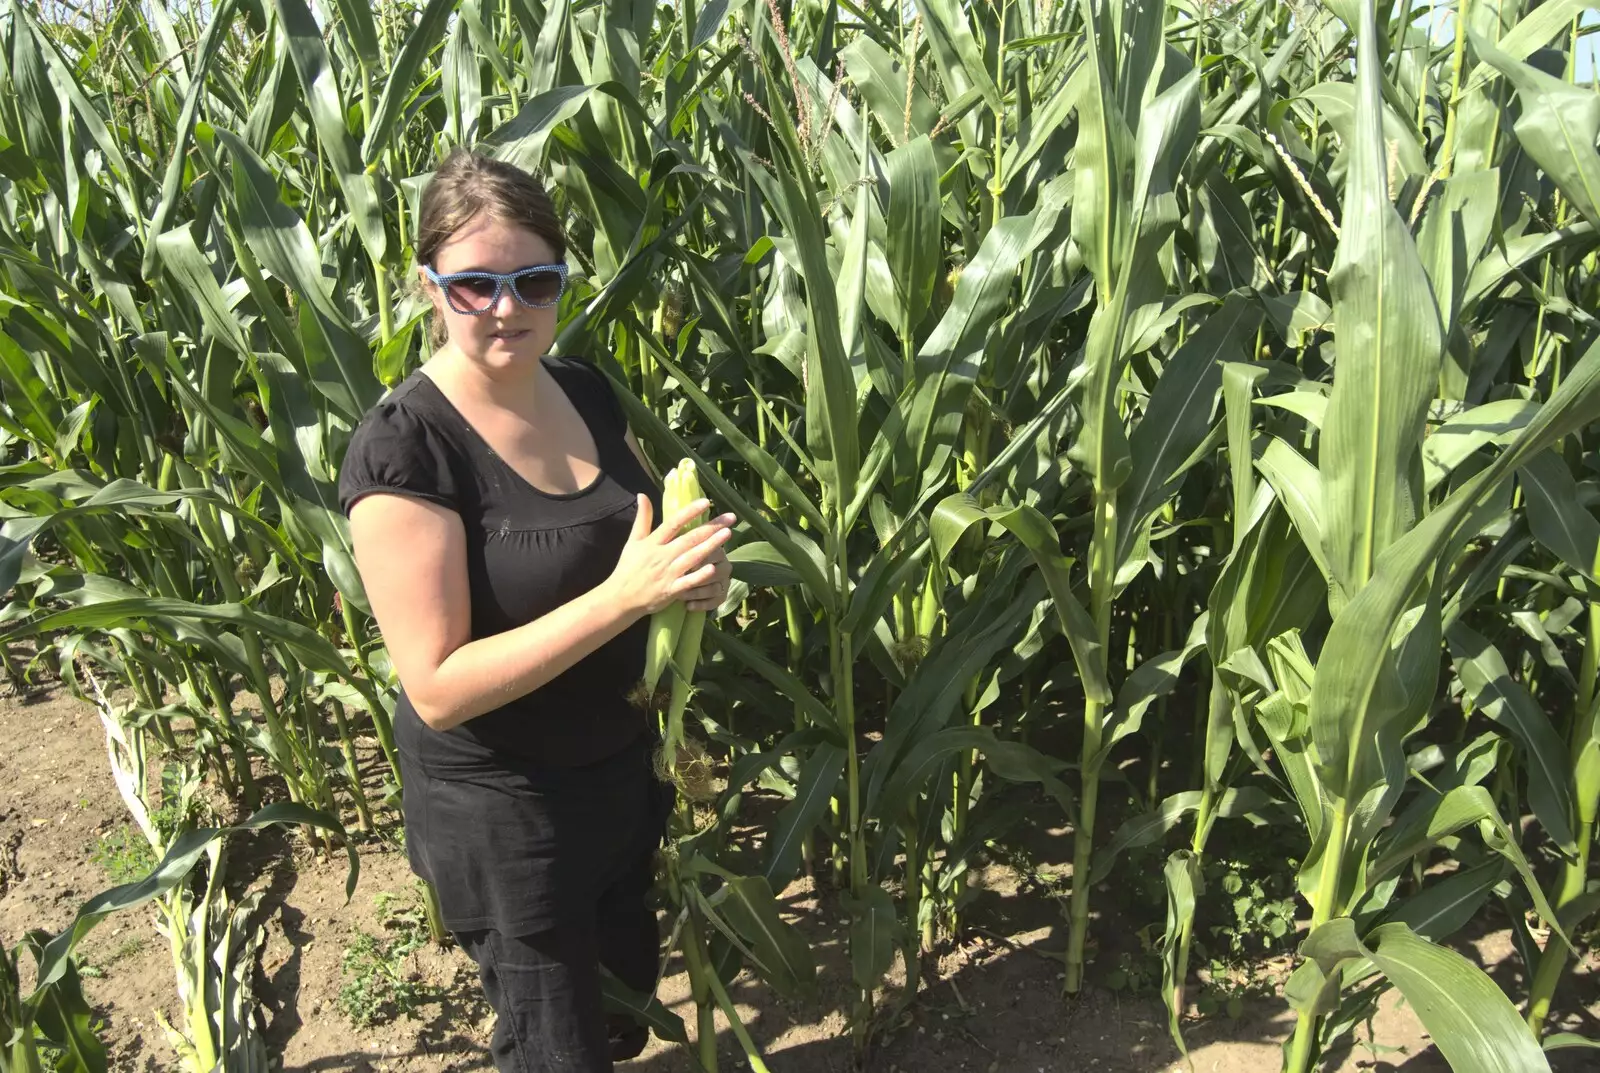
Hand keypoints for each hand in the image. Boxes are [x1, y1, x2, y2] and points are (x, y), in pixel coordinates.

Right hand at [606, 494, 735, 617]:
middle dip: (711, 527)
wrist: (620, 598)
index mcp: (653, 542)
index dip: (690, 512)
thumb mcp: (633, 541)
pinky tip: (713, 567)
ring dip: (711, 545)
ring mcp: (668, 573)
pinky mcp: (671, 590)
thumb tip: (642, 495)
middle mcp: (662, 556)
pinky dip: (699, 575)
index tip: (706, 502)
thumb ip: (642, 518)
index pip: (674, 523)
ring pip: (693, 557)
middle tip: (731, 518)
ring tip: (728, 534)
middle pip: (689, 538)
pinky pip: (688, 582)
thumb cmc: (628, 568)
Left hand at [679, 543, 731, 612]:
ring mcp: (724, 582)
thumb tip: (672, 531)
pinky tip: (688, 606)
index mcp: (716, 550)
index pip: (712, 553)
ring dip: (696, 593)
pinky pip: (715, 602)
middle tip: (679, 581)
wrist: (683, 579)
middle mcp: (724, 565)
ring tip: (680, 595)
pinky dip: (701, 605)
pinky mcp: (722, 596)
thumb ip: (682, 540)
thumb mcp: (680, 549)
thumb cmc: (679, 560)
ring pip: (714, 589)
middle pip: (715, 573)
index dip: (698, 560)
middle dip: (697, 578)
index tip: (683, 565)